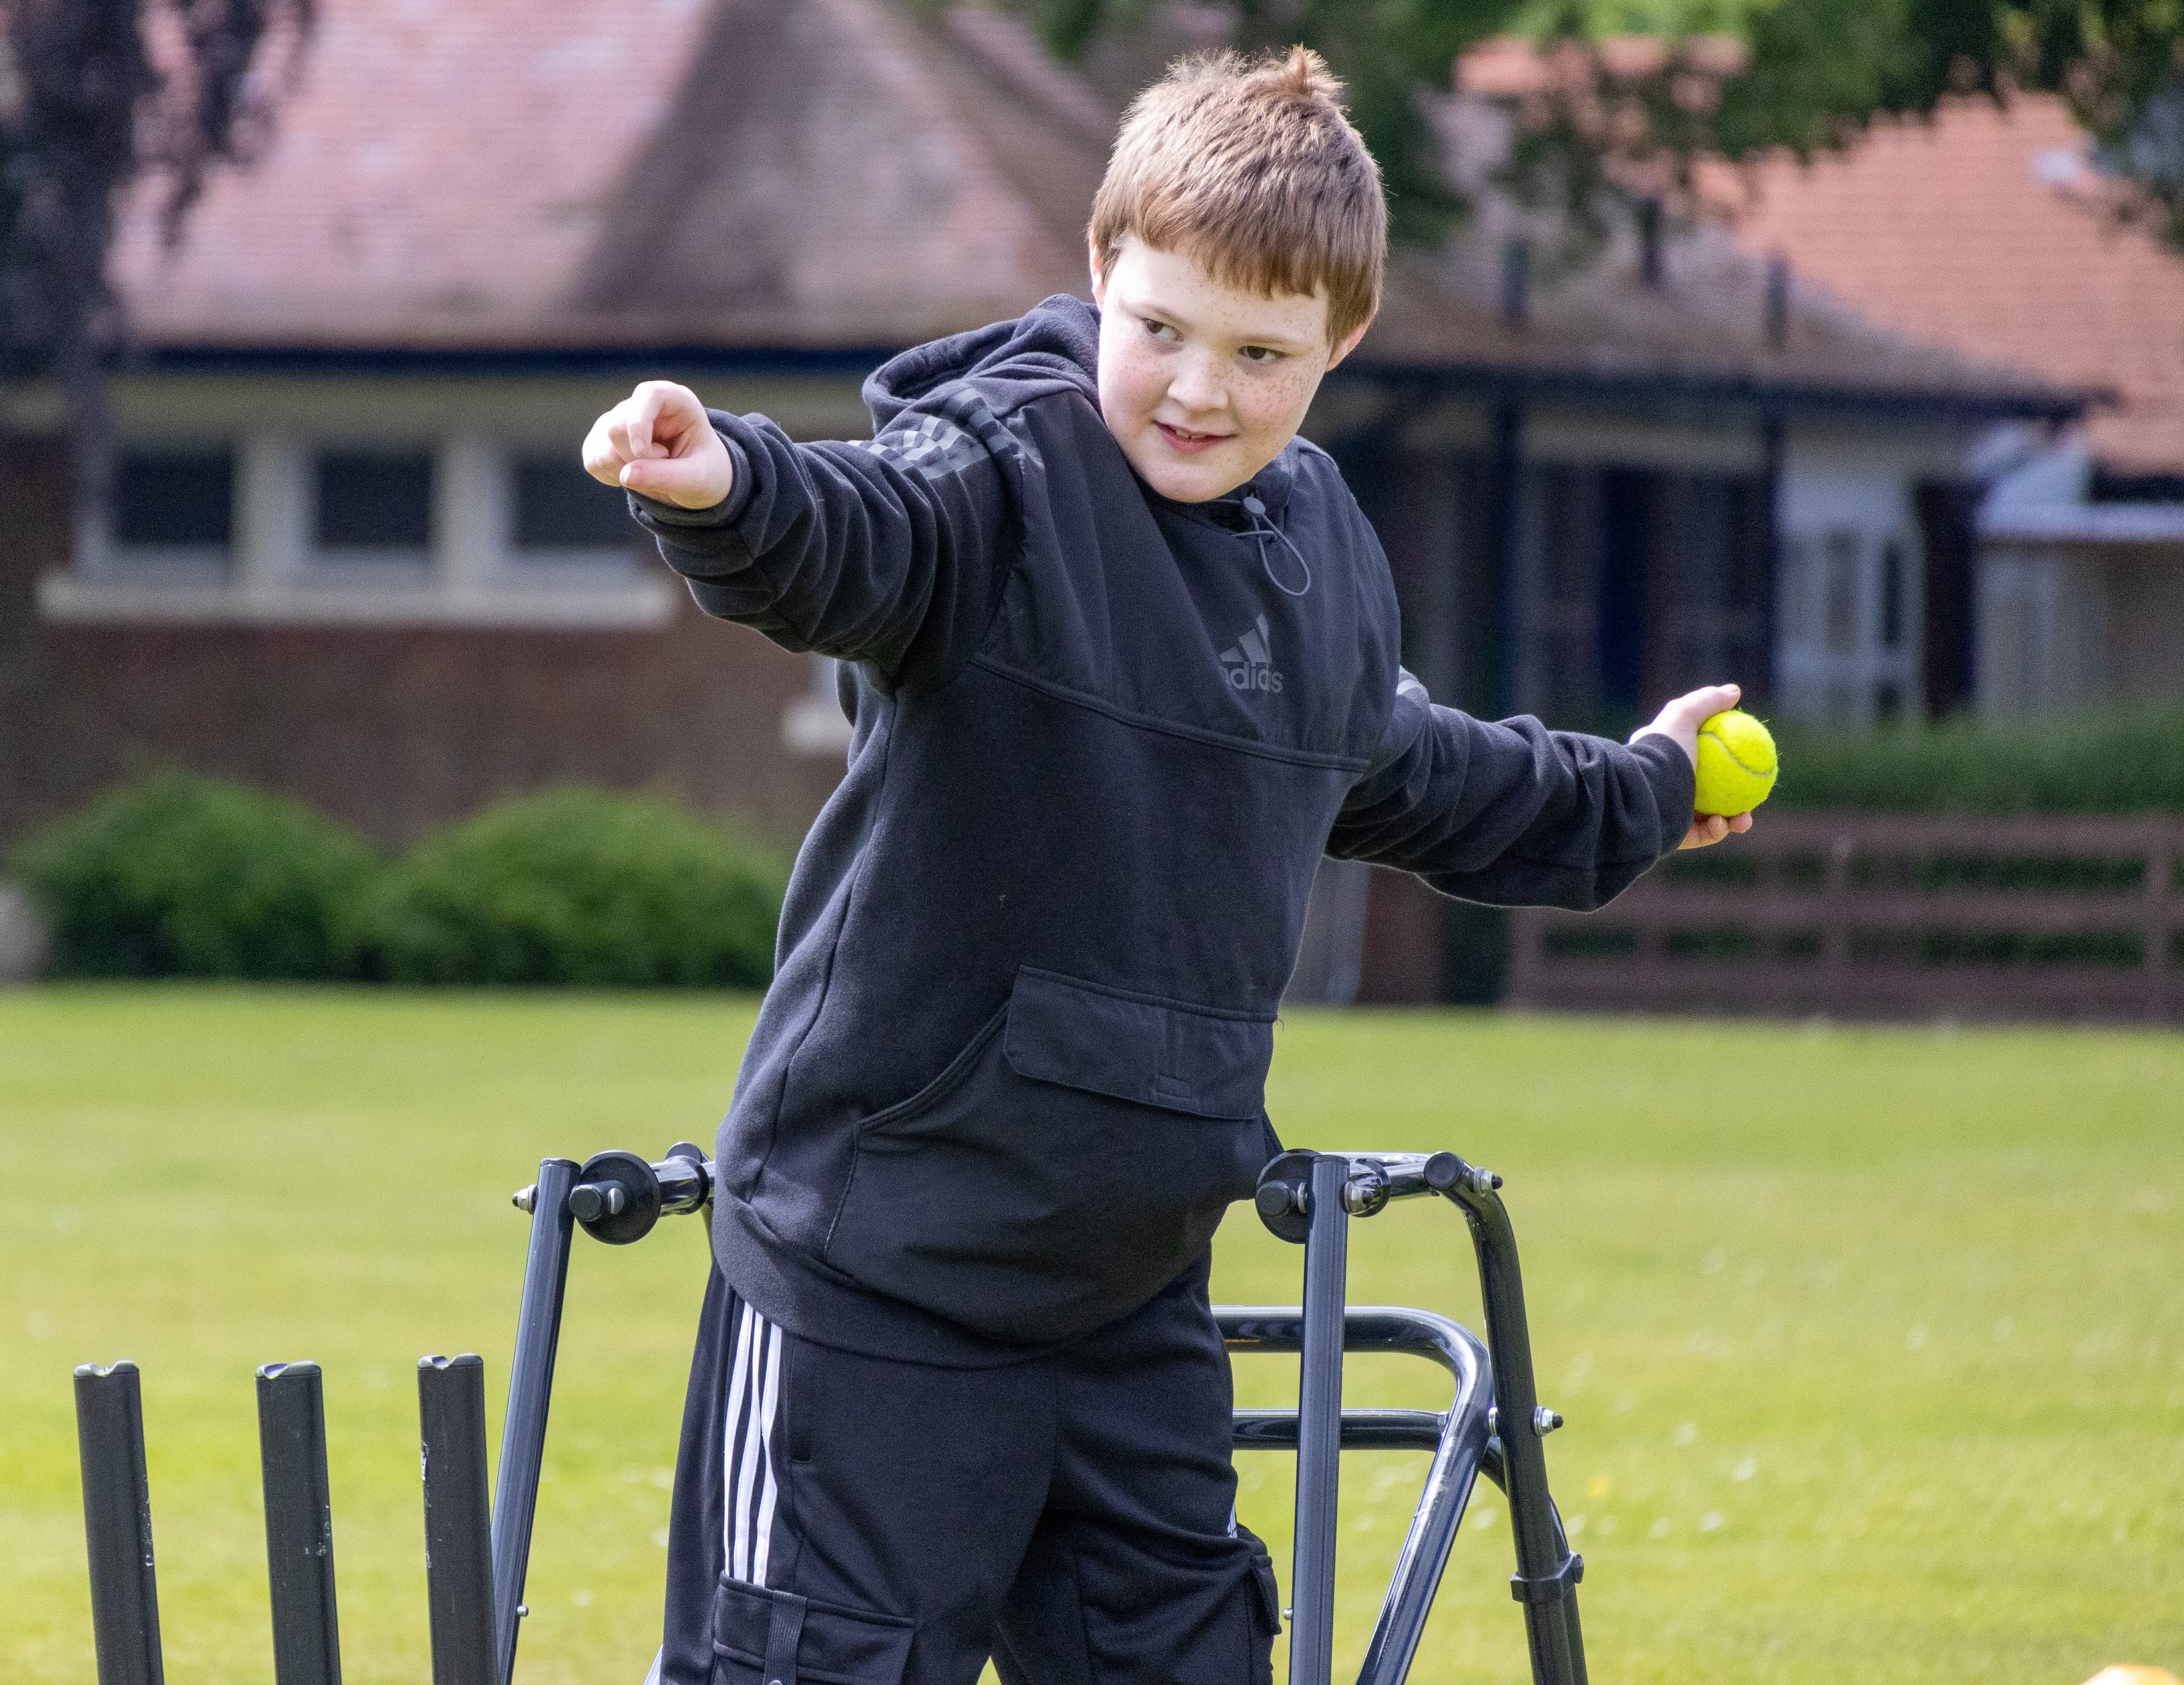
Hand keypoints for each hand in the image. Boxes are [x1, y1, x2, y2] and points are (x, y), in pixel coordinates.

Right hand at [581, 381, 735, 509]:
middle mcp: (641, 404)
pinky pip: (593, 463)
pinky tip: (635, 474)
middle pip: (616, 427)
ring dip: (626, 472)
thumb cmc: (704, 472)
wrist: (694, 480)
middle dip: (636, 459)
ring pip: (601, 449)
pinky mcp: (600, 439)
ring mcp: (617, 419)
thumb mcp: (697, 479)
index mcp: (675, 401)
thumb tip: (625, 475)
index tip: (642, 452)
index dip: (639, 422)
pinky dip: (612, 478)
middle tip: (665, 466)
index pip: (647, 395)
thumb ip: (667, 477)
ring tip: (653, 470)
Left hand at [1631, 681, 1756, 850]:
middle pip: (1710, 790)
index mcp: (1663, 761)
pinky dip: (1716, 831)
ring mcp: (1669, 812)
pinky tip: (1724, 825)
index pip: (1697, 755)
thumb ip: (1708, 701)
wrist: (1643, 796)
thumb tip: (1734, 692)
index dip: (1724, 756)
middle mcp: (1665, 786)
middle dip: (1737, 794)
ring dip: (1733, 819)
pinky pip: (1701, 835)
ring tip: (1744, 819)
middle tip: (1754, 794)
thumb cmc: (1662, 754)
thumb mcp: (1683, 715)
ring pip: (1710, 817)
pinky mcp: (1670, 835)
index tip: (1747, 756)